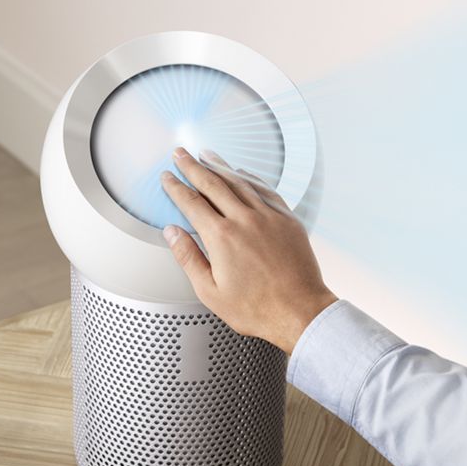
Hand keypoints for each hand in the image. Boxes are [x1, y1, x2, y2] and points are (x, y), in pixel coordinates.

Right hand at [159, 147, 336, 353]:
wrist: (299, 311)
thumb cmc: (256, 308)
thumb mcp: (210, 291)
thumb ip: (188, 258)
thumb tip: (172, 233)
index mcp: (222, 238)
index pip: (192, 202)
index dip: (176, 187)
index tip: (167, 177)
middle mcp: (245, 220)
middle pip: (213, 183)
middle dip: (193, 166)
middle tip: (181, 153)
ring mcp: (269, 216)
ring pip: (240, 181)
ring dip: (220, 165)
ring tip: (207, 155)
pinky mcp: (287, 219)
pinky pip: (265, 189)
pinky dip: (250, 177)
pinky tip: (242, 172)